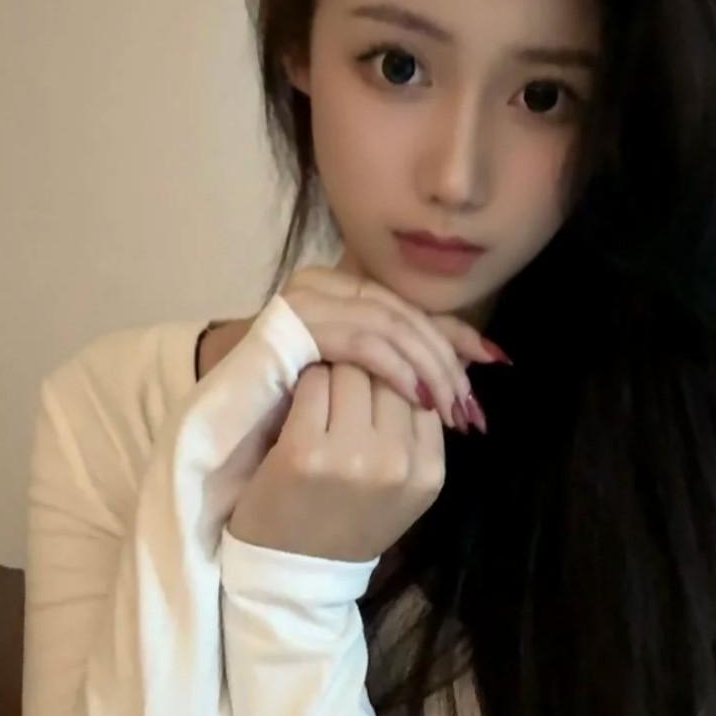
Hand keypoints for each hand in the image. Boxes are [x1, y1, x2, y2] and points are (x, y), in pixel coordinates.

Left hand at [226, 360, 444, 562]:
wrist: (294, 575)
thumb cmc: (351, 522)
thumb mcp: (405, 485)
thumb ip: (420, 431)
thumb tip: (441, 360)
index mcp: (428, 470)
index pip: (422, 388)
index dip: (396, 380)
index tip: (373, 393)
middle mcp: (397, 461)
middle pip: (389, 373)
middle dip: (366, 373)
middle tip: (344, 394)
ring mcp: (351, 456)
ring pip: (351, 371)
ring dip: (334, 375)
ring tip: (322, 402)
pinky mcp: (305, 450)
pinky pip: (313, 383)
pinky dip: (305, 385)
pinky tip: (298, 408)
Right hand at [278, 264, 499, 432]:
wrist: (220, 433)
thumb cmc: (287, 417)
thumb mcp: (356, 387)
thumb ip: (403, 364)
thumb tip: (480, 357)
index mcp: (339, 286)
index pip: (411, 307)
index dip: (456, 334)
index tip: (496, 363)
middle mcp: (322, 282)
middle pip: (405, 313)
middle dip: (447, 359)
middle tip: (472, 404)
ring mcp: (307, 298)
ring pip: (389, 323)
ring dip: (428, 366)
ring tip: (451, 406)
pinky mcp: (296, 322)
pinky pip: (361, 340)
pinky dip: (395, 368)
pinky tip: (417, 398)